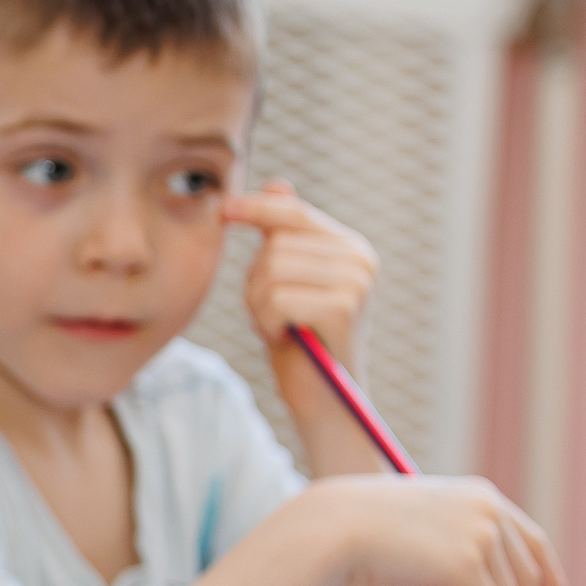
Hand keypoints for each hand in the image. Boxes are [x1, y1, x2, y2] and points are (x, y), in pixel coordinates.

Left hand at [228, 181, 380, 422]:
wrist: (322, 400)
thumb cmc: (299, 341)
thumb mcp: (286, 282)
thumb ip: (284, 237)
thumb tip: (276, 185)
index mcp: (349, 247)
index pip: (292, 214)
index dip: (255, 210)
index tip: (225, 211)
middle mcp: (360, 259)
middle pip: (274, 245)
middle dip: (256, 281)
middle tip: (274, 314)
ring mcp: (357, 282)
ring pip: (271, 271)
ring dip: (260, 305)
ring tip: (281, 325)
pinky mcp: (345, 309)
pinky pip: (277, 299)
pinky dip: (269, 322)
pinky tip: (288, 337)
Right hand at [307, 474, 569, 585]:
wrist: (330, 528)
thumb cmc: (358, 530)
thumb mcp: (417, 527)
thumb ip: (452, 541)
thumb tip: (473, 577)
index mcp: (482, 497)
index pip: (533, 542)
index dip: (551, 576)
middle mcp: (489, 513)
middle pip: (527, 579)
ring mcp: (481, 537)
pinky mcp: (466, 566)